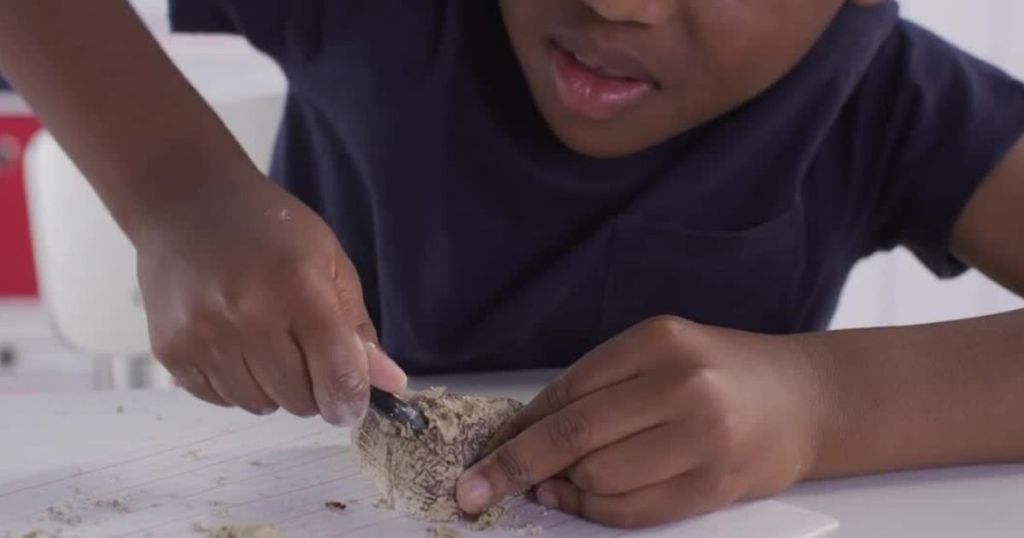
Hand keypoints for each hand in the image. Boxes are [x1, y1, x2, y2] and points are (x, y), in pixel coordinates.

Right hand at [134, 172, 405, 424]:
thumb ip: (357, 329)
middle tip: (306, 353)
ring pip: (260, 405)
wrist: (184, 202)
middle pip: (300, 400)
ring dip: (273, 388)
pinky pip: (220, 400)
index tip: (353, 404)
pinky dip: (237, 385)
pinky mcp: (169, 351)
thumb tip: (390, 384)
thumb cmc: (268, 229)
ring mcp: (202, 336)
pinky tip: (235, 344)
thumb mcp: (329, 262)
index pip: (337, 377)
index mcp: (298, 288)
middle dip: (313, 389)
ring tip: (266, 340)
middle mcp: (247, 315)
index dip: (352, 401)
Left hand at [456, 317, 826, 527]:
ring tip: (548, 487)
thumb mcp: (661, 354)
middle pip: (575, 435)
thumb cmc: (721, 372)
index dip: (517, 428)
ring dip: (561, 488)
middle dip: (515, 467)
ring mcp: (700, 437)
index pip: (568, 390)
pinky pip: (634, 509)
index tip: (481, 453)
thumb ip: (600, 387)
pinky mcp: (714, 484)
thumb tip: (526, 432)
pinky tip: (575, 500)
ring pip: (600, 476)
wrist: (804, 398)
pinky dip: (594, 510)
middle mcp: (680, 384)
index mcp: (658, 341)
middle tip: (474, 490)